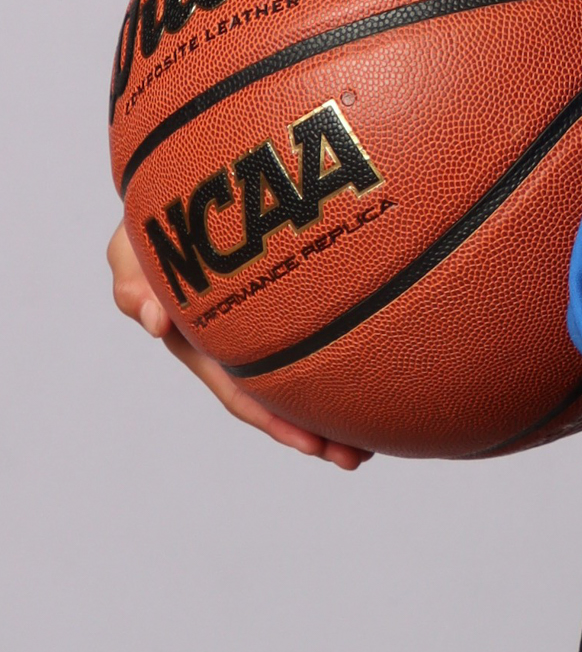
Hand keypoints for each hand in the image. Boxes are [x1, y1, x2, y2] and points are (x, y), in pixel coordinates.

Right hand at [106, 220, 371, 468]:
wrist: (185, 193)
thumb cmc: (156, 225)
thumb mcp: (131, 250)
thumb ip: (132, 283)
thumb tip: (154, 323)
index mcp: (205, 345)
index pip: (245, 394)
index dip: (277, 422)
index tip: (313, 446)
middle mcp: (238, 346)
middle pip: (281, 398)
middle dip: (314, 432)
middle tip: (356, 457)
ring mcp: (265, 327)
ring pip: (303, 375)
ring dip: (333, 410)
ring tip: (374, 440)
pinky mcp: (293, 297)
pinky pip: (321, 336)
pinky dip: (345, 360)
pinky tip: (380, 375)